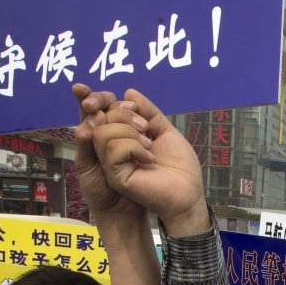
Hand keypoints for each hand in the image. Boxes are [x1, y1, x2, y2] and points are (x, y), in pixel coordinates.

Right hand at [76, 86, 207, 234]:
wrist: (189, 191)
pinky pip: (112, 149)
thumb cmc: (179, 165)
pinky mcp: (115, 176)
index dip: (97, 98)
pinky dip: (134, 147)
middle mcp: (112, 149)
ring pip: (103, 132)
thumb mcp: (164, 131)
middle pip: (100, 117)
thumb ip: (147, 112)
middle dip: (124, 114)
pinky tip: (148, 158)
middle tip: (147, 129)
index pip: (101, 111)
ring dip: (130, 132)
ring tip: (149, 146)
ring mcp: (111, 164)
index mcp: (122, 137)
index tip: (105, 95)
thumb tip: (129, 93)